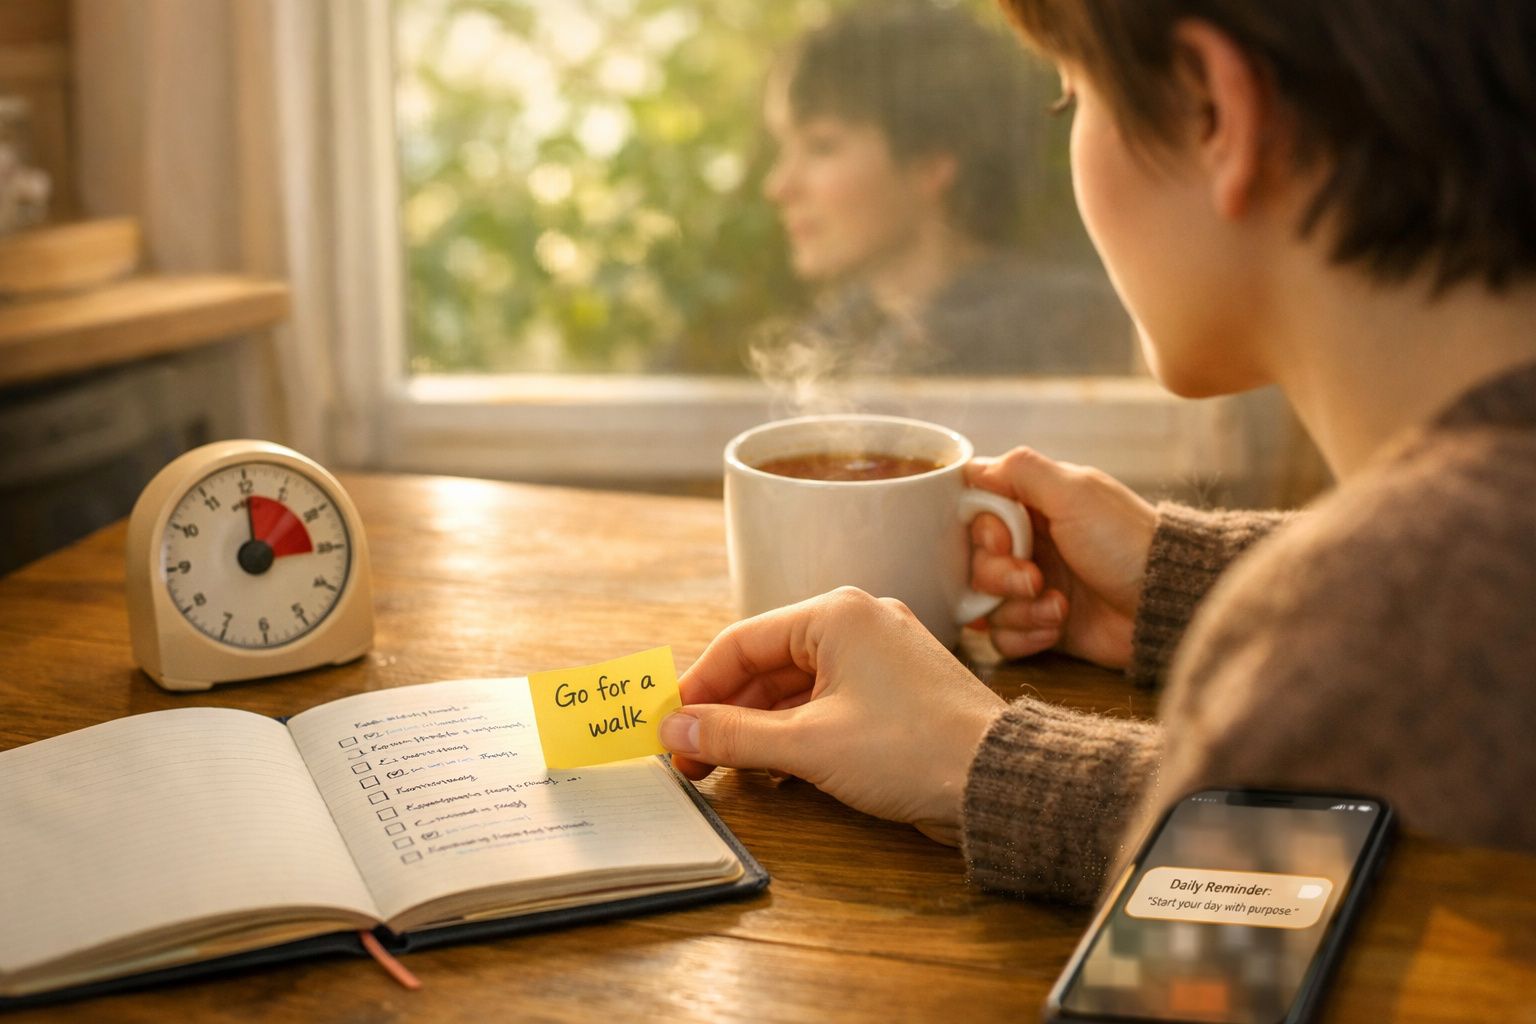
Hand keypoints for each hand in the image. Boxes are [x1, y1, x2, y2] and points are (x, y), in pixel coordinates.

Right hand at [661, 588, 1005, 845]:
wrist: (1001, 782)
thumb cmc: (912, 748)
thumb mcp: (809, 745)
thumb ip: (733, 736)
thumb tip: (674, 732)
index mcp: (836, 614)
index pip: (741, 641)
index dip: (697, 686)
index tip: (668, 727)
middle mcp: (858, 623)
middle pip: (767, 663)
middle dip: (725, 712)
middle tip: (689, 759)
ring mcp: (881, 657)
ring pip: (796, 687)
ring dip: (758, 727)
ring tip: (724, 769)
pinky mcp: (897, 692)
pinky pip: (828, 703)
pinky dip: (796, 732)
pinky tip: (776, 769)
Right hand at [966, 447, 1156, 668]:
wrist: (1165, 604)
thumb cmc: (1125, 542)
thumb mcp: (1075, 493)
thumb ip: (1022, 471)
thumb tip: (973, 467)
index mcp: (1036, 507)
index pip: (977, 512)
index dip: (982, 529)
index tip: (1002, 539)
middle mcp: (1031, 545)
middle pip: (976, 561)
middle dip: (1000, 574)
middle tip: (1033, 578)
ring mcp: (1034, 588)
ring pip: (986, 602)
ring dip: (1017, 608)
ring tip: (1058, 607)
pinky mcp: (1041, 626)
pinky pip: (1003, 636)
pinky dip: (1025, 634)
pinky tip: (1057, 626)